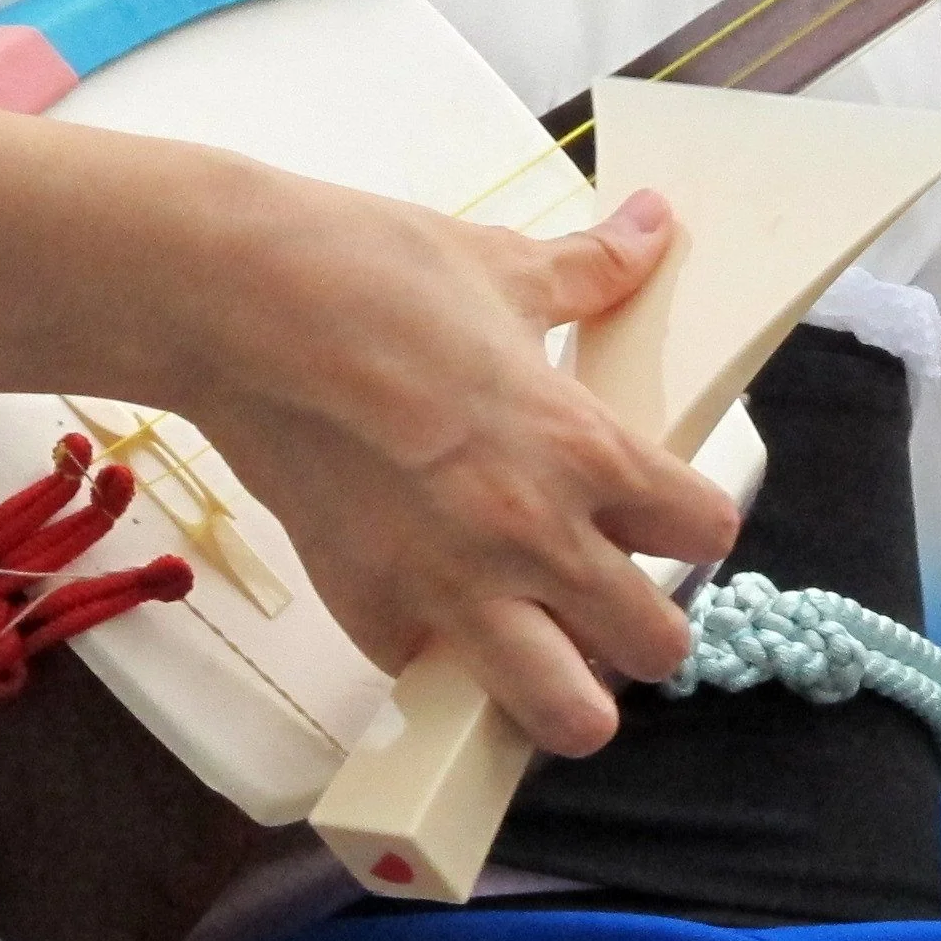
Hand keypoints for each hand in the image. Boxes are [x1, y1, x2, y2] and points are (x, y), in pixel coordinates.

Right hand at [0, 68, 742, 760]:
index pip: (706, 533)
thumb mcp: (500, 264)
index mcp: (586, 449)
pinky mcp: (369, 609)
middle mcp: (537, 536)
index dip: (694, 526)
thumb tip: (653, 224)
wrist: (233, 302)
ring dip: (569, 698)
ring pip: (568, 716)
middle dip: (644, 633)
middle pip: (658, 648)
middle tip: (608, 599)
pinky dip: (432, 660)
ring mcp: (453, 586)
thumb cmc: (368, 273)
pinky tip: (426, 614)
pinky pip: (428, 676)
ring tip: (548, 659)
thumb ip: (592, 271)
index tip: (665, 514)